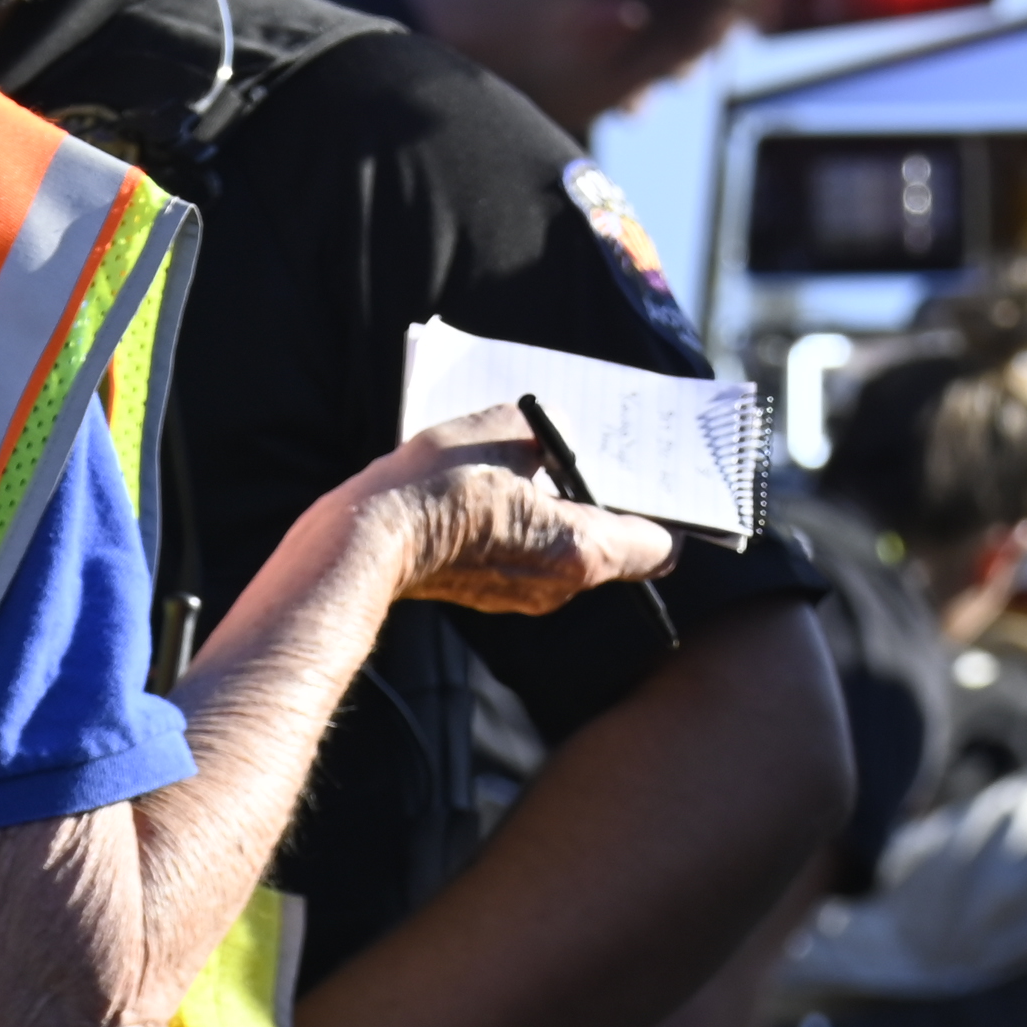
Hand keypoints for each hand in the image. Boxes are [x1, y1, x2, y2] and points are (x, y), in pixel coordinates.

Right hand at [345, 404, 679, 616]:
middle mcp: (561, 585)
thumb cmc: (438, 487)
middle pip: (611, 547)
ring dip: (555, 516)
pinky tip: (486, 496)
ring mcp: (522, 597)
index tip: (643, 482)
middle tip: (579, 462)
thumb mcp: (500, 431)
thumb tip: (559, 437)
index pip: (659, 546)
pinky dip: (520, 531)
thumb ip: (548, 430)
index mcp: (581, 549)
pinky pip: (524, 560)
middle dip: (600, 504)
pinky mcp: (485, 595)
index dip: (660, 511)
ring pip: (564, 553)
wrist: (366, 542)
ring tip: (523, 472)